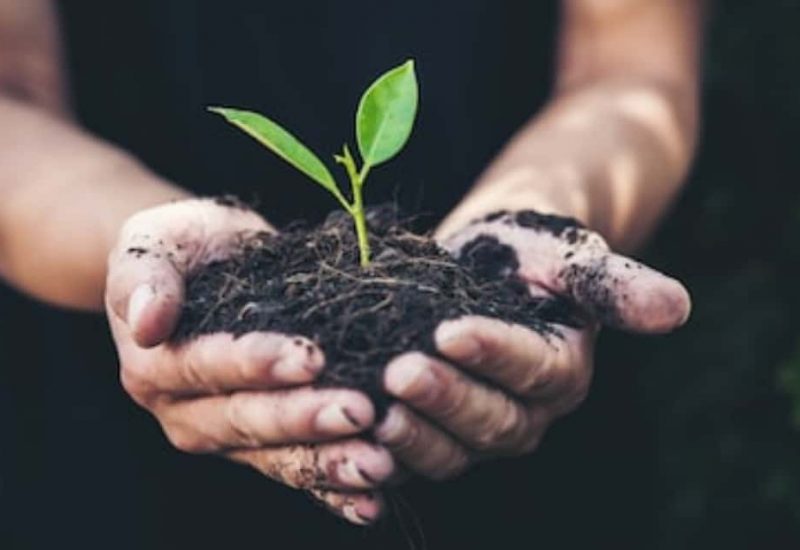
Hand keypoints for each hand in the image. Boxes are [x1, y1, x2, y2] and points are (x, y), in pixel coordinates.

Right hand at [106, 198, 393, 524]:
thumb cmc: (182, 248)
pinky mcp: (262, 446)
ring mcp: (227, 435)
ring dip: (328, 463)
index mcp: (156, 367)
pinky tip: (371, 499)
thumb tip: (147, 321)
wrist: (205, 264)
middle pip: (247, 420)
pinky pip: (296, 470)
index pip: (207, 367)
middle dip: (304, 418)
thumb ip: (144, 279)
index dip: (256, 364)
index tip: (310, 357)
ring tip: (378, 464)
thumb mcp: (152, 245)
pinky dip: (332, 489)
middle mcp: (188, 412)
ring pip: (277, 455)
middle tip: (360, 410)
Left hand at [374, 210, 689, 478]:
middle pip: (489, 421)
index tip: (449, 329)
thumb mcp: (571, 259)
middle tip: (399, 371)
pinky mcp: (431, 433)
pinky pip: (409, 457)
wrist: (484, 269)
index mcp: (559, 374)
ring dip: (411, 435)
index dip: (493, 354)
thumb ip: (615, 285)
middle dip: (444, 399)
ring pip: (449, 450)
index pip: (532, 371)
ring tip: (372, 409)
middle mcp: (522, 412)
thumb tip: (677, 307)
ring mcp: (474, 430)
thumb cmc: (530, 258)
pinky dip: (382, 456)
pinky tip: (349, 439)